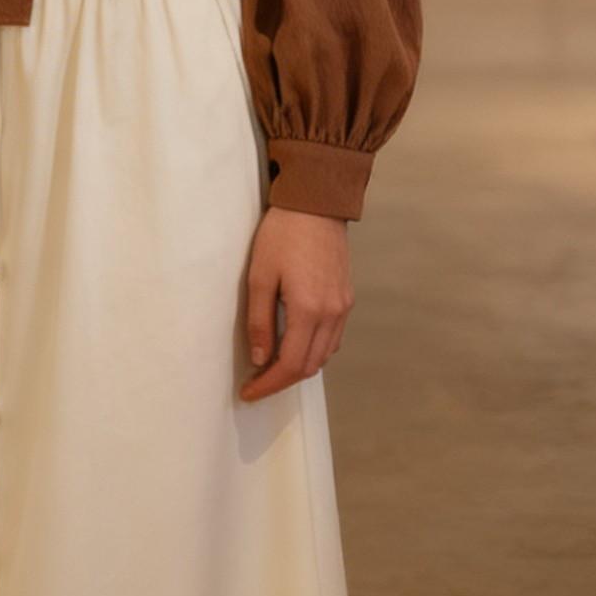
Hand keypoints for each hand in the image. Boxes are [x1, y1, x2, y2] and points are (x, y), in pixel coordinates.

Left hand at [238, 206, 351, 400]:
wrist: (316, 203)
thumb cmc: (283, 234)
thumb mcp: (260, 275)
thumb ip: (259, 321)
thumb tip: (260, 359)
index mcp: (309, 310)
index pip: (290, 365)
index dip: (269, 384)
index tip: (249, 393)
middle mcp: (332, 314)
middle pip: (309, 366)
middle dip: (282, 381)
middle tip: (257, 384)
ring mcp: (343, 307)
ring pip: (324, 354)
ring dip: (299, 367)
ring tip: (272, 367)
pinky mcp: (346, 297)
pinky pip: (332, 338)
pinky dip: (314, 350)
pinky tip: (295, 344)